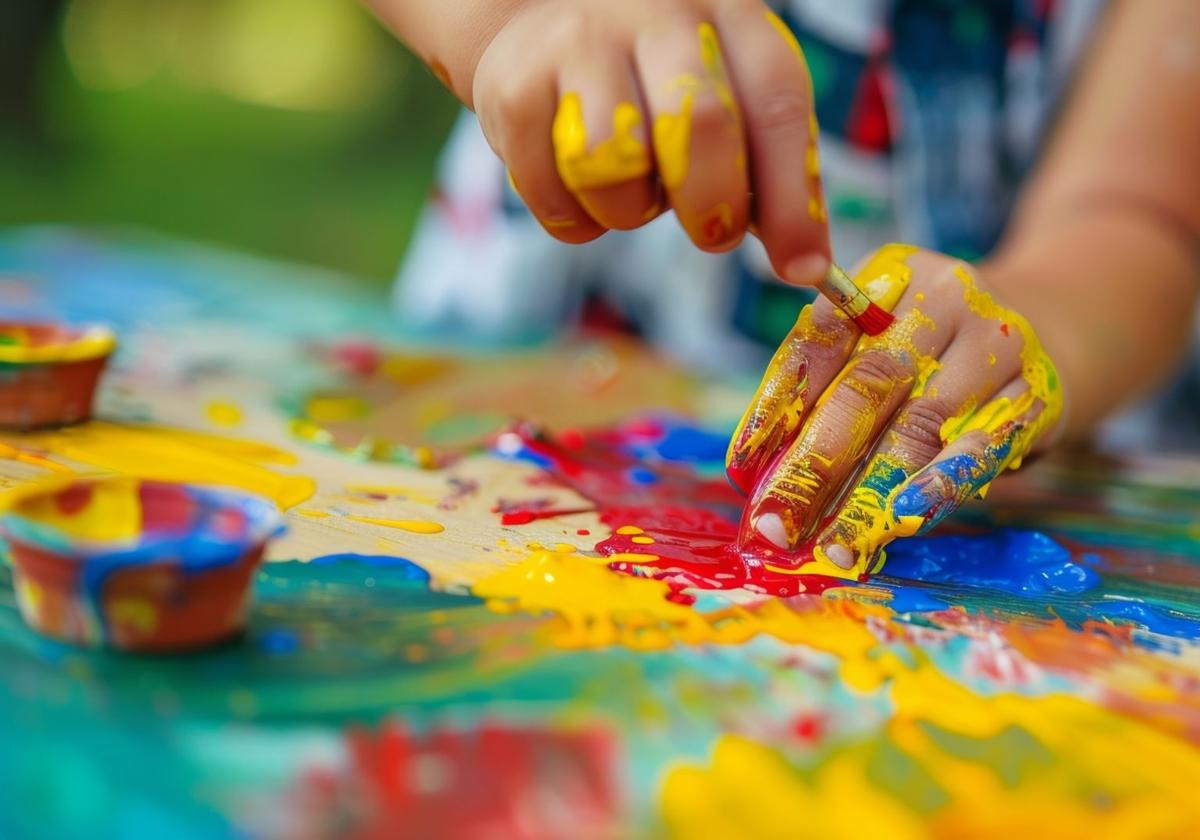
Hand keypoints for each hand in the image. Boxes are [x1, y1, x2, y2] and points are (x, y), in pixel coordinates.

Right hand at [471, 0, 829, 281]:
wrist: (540, 13)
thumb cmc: (656, 74)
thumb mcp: (727, 90)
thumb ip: (770, 169)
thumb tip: (805, 267)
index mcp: (727, 15)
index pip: (775, 106)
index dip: (791, 200)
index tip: (800, 270)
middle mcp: (654, 16)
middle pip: (698, 128)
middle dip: (711, 207)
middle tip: (710, 229)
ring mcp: (578, 46)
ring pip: (614, 168)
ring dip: (630, 212)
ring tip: (630, 184)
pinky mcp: (513, 89)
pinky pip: (553, 198)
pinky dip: (576, 220)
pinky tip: (580, 187)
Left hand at [726, 245, 1065, 576]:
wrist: (1066, 318)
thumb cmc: (940, 345)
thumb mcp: (884, 337)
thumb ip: (828, 387)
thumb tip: (760, 472)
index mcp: (884, 279)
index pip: (817, 339)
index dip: (777, 406)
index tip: (742, 468)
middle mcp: (940, 300)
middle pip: (865, 389)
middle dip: (813, 466)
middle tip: (774, 526)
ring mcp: (992, 343)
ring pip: (919, 425)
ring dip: (869, 494)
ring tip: (834, 546)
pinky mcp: (1034, 393)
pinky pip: (981, 446)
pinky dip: (939, 485)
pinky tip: (904, 518)